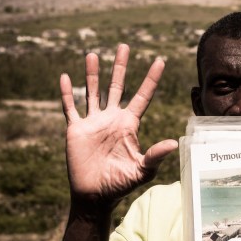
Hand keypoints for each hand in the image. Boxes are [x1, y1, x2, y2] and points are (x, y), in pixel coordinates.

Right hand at [60, 43, 177, 210]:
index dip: (151, 79)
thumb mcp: (142, 170)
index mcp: (130, 125)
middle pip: (117, 86)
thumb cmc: (121, 184)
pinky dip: (67, 93)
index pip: (143, 96)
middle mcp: (112, 119)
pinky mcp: (76, 129)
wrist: (95, 194)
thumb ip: (156, 155)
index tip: (160, 60)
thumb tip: (175, 142)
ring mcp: (94, 122)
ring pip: (93, 92)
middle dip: (121, 67)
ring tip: (93, 54)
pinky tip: (65, 77)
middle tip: (125, 46)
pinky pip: (70, 107)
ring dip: (92, 74)